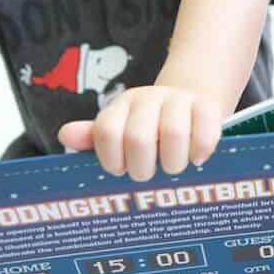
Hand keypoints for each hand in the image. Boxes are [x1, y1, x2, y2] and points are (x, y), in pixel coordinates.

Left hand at [58, 86, 220, 180]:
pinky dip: (201, 150)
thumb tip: (65, 134)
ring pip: (173, 133)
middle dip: (142, 167)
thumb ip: (94, 138)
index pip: (107, 132)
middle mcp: (149, 98)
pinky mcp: (207, 105)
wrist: (189, 102)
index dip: (112, 160)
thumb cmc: (149, 128)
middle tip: (147, 175)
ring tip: (173, 168)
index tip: (120, 170)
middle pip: (139, 137)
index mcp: (122, 106)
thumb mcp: (119, 132)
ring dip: (172, 162)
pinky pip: (205, 129)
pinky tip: (196, 158)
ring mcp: (180, 99)